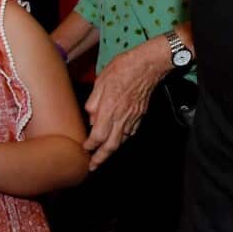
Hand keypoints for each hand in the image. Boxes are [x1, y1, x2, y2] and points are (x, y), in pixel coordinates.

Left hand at [83, 40, 164, 169]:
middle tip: (93, 166)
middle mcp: (122, 117)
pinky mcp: (141, 114)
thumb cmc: (124, 69)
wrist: (148, 65)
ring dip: (112, 150)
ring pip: (122, 141)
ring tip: (104, 156)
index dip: (90, 145)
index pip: (98, 135)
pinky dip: (123, 139)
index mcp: (109, 109)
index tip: (84, 148)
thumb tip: (90, 116)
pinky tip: (118, 139)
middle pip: (111, 145)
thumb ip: (93, 102)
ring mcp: (133, 117)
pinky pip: (131, 132)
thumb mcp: (100, 81)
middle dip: (101, 158)